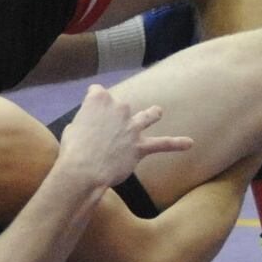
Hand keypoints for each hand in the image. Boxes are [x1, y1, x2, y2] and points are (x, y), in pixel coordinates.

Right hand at [57, 85, 192, 188]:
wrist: (84, 170)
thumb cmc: (73, 151)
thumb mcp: (72, 129)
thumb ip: (86, 123)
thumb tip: (93, 130)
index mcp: (98, 99)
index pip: (97, 92)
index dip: (93, 103)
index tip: (89, 114)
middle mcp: (119, 108)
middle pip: (121, 105)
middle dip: (115, 116)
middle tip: (104, 134)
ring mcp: (132, 126)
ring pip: (148, 116)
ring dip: (153, 114)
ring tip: (158, 112)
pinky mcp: (140, 145)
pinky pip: (163, 144)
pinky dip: (177, 143)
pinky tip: (189, 143)